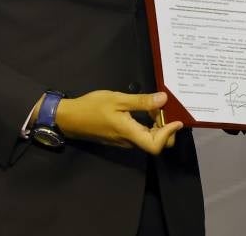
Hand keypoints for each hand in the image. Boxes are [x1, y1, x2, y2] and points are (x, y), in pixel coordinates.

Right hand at [53, 90, 182, 154]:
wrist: (69, 118)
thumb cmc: (92, 107)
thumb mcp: (118, 99)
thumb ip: (141, 101)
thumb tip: (164, 99)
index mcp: (129, 133)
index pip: (155, 145)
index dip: (169, 134)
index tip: (176, 119)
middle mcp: (129, 141)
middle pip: (156, 144)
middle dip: (166, 130)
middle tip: (166, 111)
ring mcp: (124, 141)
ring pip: (148, 139)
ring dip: (158, 127)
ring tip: (156, 107)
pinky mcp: (120, 138)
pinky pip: (140, 135)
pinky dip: (148, 126)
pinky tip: (146, 111)